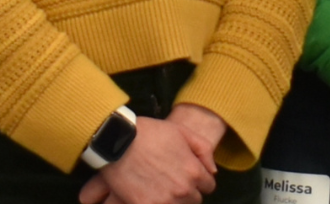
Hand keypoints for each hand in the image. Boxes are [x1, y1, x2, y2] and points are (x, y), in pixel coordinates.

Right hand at [75, 107, 220, 203]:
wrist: (117, 140)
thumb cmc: (149, 133)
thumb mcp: (182, 132)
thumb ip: (203, 150)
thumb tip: (213, 171)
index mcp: (194, 171)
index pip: (208, 186)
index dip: (199, 179)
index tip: (188, 175)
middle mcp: (183, 189)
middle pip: (194, 200)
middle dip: (187, 191)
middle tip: (172, 180)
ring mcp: (165, 201)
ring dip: (174, 200)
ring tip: (161, 187)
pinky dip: (158, 202)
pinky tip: (150, 194)